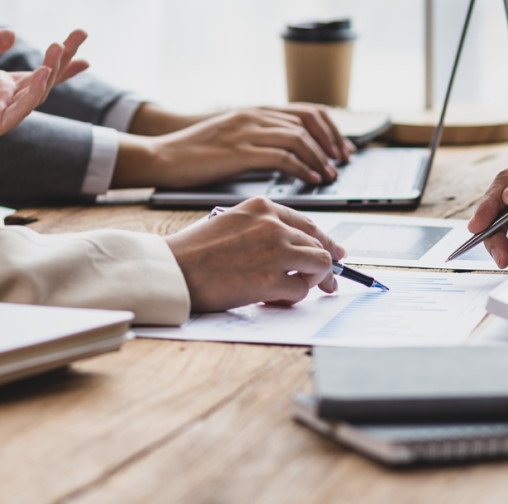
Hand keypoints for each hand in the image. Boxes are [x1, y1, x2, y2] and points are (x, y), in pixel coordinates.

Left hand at [0, 29, 87, 148]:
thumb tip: (13, 34)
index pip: (39, 73)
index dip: (61, 60)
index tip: (80, 40)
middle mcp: (5, 100)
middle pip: (45, 80)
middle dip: (65, 59)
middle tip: (81, 34)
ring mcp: (0, 115)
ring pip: (37, 94)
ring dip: (52, 71)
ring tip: (58, 49)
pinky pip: (20, 110)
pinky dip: (34, 93)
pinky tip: (42, 73)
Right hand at [129, 102, 353, 163]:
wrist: (163, 155)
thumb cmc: (196, 152)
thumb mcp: (234, 136)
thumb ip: (261, 138)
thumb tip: (291, 154)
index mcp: (257, 111)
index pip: (308, 112)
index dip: (330, 130)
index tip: (342, 149)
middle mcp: (255, 116)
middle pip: (309, 123)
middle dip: (331, 143)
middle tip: (342, 163)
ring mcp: (247, 131)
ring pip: (299, 138)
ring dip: (320, 158)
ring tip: (329, 176)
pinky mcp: (239, 151)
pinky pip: (282, 157)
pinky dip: (302, 168)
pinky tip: (310, 180)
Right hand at [164, 197, 342, 310]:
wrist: (172, 270)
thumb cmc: (196, 252)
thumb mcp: (234, 223)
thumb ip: (265, 230)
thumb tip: (296, 249)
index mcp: (263, 208)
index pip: (308, 224)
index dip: (326, 241)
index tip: (335, 254)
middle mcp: (274, 226)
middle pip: (320, 245)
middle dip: (327, 267)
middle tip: (329, 282)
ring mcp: (275, 252)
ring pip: (319, 265)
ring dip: (311, 281)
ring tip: (292, 290)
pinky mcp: (271, 281)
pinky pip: (301, 289)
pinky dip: (293, 298)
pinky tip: (274, 299)